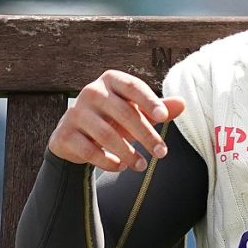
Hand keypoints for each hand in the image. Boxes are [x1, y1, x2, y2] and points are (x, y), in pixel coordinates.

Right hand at [48, 69, 185, 172]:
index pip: (133, 87)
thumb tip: (182, 103)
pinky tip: (120, 167)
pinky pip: (89, 151)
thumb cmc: (113, 119)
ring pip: (106, 135)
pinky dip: (107, 162)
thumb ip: (159, 109)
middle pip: (123, 113)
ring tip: (142, 165)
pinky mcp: (65, 134)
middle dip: (145, 135)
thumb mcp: (137, 112)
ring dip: (128, 153)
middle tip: (162, 153)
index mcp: (111, 81)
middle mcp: (92, 92)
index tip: (164, 117)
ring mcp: (76, 112)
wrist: (76, 136)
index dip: (149, 101)